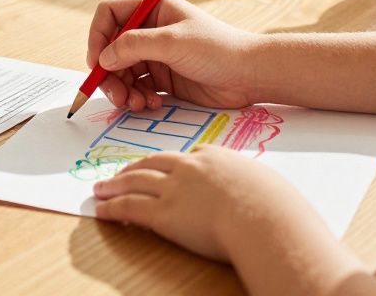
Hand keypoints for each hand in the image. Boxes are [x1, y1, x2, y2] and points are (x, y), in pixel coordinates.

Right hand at [87, 0, 258, 111]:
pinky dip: (137, 98)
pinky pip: (136, 87)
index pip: (110, 14)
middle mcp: (150, 30)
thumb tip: (103, 59)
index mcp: (153, 9)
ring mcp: (156, 55)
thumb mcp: (172, 43)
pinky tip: (152, 104)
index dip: (98, 37)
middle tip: (116, 95)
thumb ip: (133, 46)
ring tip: (135, 104)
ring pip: (121, 72)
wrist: (250, 76)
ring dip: (122, 90)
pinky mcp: (163, 78)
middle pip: (111, 49)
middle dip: (109, 73)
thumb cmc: (218, 49)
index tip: (97, 62)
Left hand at [92, 146, 318, 261]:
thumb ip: (254, 187)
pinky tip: (101, 210)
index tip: (159, 168)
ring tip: (100, 188)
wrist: (265, 218)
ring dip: (114, 185)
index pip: (185, 156)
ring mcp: (174, 189)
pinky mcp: (163, 213)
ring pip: (135, 182)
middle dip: (132, 168)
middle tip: (118, 173)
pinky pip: (129, 208)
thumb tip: (264, 197)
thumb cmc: (275, 208)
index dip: (167, 164)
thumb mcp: (266, 186)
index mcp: (214, 158)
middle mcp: (189, 168)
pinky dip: (112, 208)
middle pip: (152, 163)